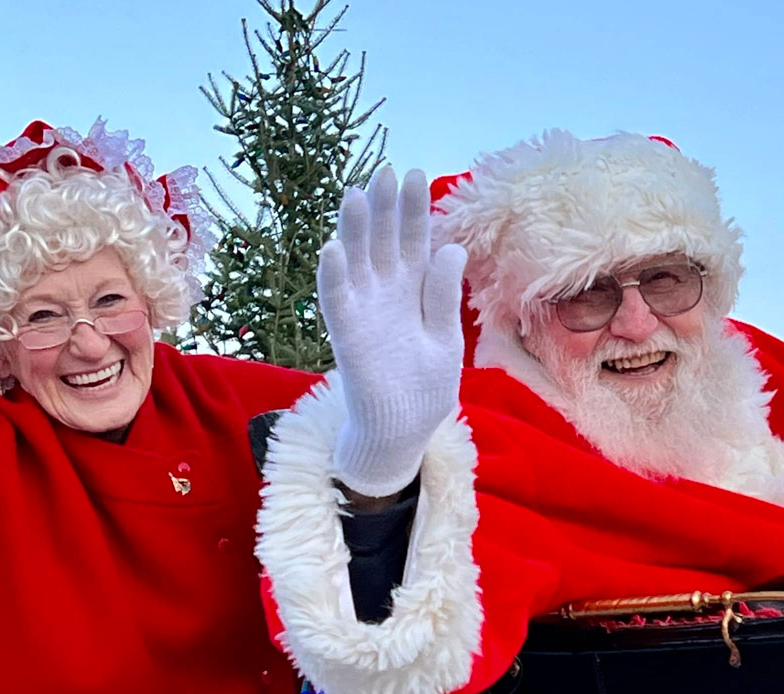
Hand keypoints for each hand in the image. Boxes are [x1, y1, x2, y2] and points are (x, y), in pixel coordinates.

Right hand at [318, 165, 468, 496]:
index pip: (413, 240)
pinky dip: (334, 276)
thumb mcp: (445, 337)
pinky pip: (336, 300)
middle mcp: (385, 293)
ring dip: (354, 231)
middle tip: (385, 172)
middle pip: (382, 242)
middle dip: (383, 208)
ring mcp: (364, 311)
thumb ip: (443, 296)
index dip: (413, 210)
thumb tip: (450, 248)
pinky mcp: (347, 335)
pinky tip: (333, 248)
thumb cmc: (425, 385)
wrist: (404, 429)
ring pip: (356, 262)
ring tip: (356, 196)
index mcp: (413, 290)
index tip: (416, 174)